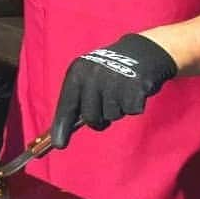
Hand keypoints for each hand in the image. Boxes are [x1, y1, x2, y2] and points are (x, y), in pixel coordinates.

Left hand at [52, 33, 176, 147]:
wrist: (140, 54)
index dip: (62, 126)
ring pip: (111, 116)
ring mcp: (114, 79)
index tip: (59, 145)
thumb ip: (77, 100)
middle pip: (90, 117)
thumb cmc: (108, 73)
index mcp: (77, 73)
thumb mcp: (88, 79)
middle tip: (105, 108)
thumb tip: (61, 132)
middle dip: (98, 120)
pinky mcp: (135, 85)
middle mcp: (93, 75)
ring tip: (120, 94)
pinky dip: (133, 106)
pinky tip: (133, 92)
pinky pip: (131, 110)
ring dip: (117, 111)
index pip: (66, 105)